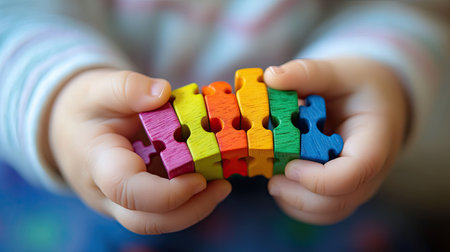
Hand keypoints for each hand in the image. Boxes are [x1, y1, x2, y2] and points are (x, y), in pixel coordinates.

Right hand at [47, 69, 230, 233]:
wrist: (69, 129)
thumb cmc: (85, 109)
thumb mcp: (98, 88)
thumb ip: (127, 88)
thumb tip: (162, 92)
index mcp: (97, 163)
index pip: (128, 190)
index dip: (167, 193)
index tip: (199, 179)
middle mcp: (107, 193)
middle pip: (147, 221)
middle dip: (190, 210)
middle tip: (224, 186)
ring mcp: (121, 201)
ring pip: (158, 220)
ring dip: (194, 206)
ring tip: (222, 182)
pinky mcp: (136, 200)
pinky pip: (163, 208)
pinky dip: (189, 197)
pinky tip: (208, 176)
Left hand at [264, 58, 407, 223]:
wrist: (375, 100)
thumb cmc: (359, 86)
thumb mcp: (339, 71)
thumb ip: (308, 73)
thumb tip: (271, 76)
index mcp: (375, 139)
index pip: (356, 171)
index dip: (320, 177)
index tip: (290, 165)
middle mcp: (369, 170)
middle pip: (339, 201)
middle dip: (301, 196)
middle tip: (272, 180)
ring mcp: (355, 183)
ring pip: (328, 211)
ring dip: (296, 202)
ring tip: (273, 181)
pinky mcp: (340, 189)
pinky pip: (320, 209)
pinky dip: (296, 202)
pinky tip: (281, 182)